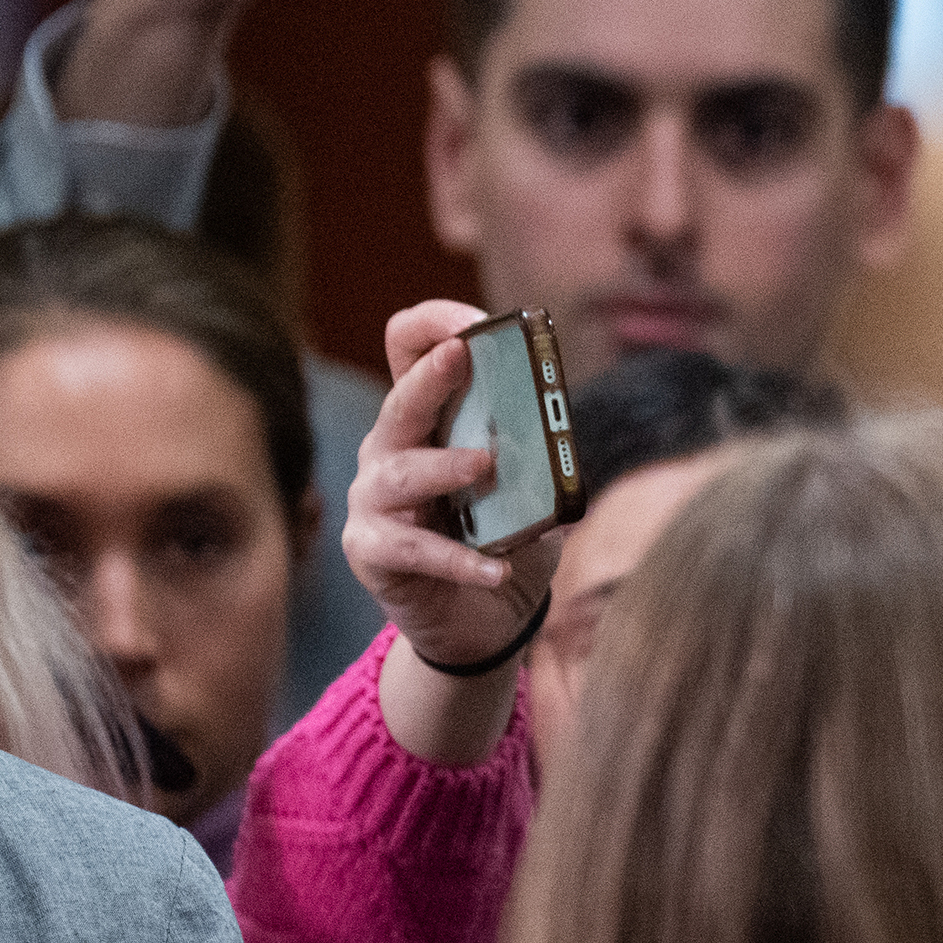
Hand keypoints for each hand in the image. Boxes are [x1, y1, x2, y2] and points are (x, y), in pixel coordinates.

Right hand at [349, 302, 563, 764]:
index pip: (409, 347)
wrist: (483, 620)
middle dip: (432, 376)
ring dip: (445, 466)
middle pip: (401, 401)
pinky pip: (415, 551)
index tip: (479, 322)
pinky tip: (499, 567)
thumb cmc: (505, 538)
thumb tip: (570, 437)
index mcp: (426, 418)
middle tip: (464, 355)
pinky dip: (462, 560)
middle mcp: (390, 450)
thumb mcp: (531, 490)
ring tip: (485, 464)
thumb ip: (543, 457)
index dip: (437, 323)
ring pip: (401, 473)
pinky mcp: (373, 552)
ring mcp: (373, 501)